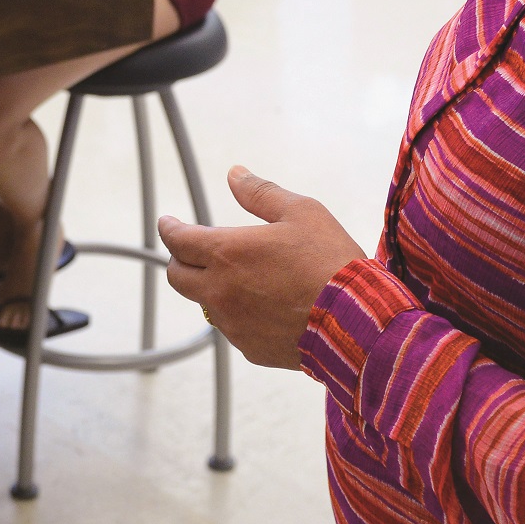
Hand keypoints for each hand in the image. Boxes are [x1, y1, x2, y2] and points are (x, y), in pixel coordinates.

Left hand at [158, 166, 365, 369]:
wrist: (356, 322)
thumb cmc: (331, 262)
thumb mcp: (301, 212)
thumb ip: (260, 193)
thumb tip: (234, 175)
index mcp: (226, 253)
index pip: (177, 240)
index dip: (169, 228)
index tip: (168, 222)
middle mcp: (220, 291)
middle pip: (178, 276)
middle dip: (181, 260)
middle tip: (195, 251)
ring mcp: (233, 324)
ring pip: (206, 303)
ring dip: (213, 288)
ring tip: (246, 277)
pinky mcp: (250, 349)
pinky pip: (233, 328)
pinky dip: (240, 314)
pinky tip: (268, 306)